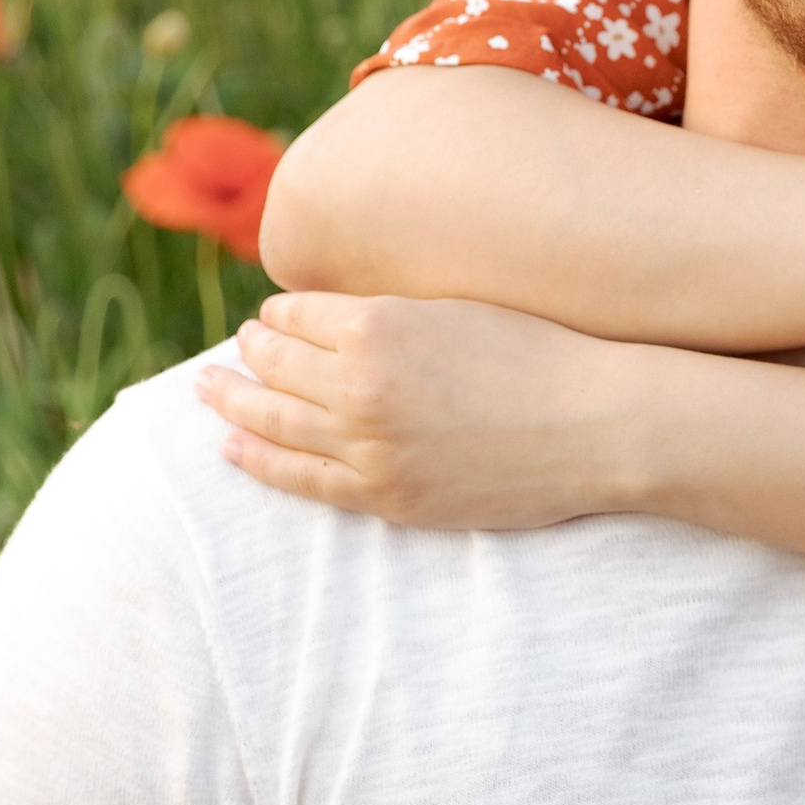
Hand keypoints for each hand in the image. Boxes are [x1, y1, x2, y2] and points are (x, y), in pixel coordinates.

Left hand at [197, 293, 648, 528]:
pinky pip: (299, 477)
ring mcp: (366, 446)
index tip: (273, 317)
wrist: (596, 426)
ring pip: (270, 419)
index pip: (294, 313)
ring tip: (207, 390)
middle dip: (248, 352)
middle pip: (272, 363)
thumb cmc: (541, 354)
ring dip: (232, 401)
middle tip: (233, 351)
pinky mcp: (383, 496)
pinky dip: (257, 459)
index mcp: (379, 325)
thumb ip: (389, 314)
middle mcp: (359, 384)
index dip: (279, 313)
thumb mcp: (458, 309)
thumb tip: (330, 317)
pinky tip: (232, 447)